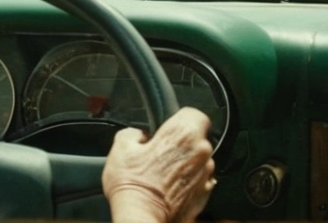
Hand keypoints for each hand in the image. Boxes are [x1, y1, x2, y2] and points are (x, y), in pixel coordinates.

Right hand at [102, 107, 215, 222]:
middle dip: (181, 144)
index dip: (179, 120)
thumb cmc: (133, 185)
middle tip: (160, 153)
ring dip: (186, 164)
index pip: (194, 114)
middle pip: (197, 138)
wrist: (141, 217)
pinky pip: (200, 181)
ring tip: (163, 174)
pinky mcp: (205, 194)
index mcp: (183, 133)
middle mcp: (200, 151)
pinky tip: (170, 188)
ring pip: (200, 160)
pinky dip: (189, 182)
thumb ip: (132, 133)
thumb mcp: (121, 147)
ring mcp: (205, 174)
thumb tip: (138, 135)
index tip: (168, 129)